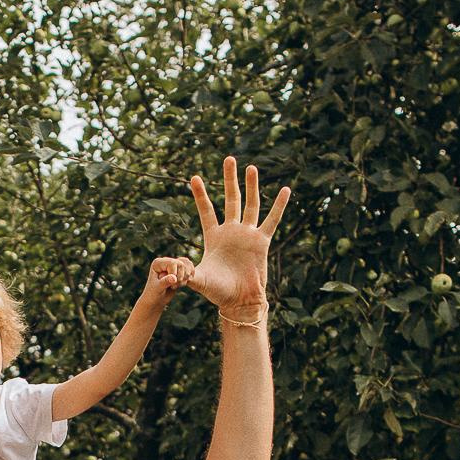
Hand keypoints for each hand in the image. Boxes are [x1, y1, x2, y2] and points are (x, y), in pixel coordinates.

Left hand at [141, 255, 195, 304]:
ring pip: (185, 268)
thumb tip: (174, 278)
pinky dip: (185, 281)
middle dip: (179, 277)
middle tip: (172, 287)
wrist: (155, 300)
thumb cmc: (153, 294)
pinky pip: (187, 273)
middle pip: (180, 264)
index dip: (174, 274)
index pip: (172, 263)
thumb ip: (165, 282)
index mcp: (158, 263)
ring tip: (173, 287)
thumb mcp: (158, 288)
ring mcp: (172, 266)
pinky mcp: (177, 272)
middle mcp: (165, 262)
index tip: (170, 284)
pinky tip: (178, 286)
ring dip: (183, 280)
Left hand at [184, 157, 289, 314]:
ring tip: (251, 167)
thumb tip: (173, 266)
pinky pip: (272, 220)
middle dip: (229, 180)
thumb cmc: (218, 292)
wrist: (239, 301)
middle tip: (229, 159)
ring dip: (251, 186)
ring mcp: (247, 235)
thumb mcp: (199, 280)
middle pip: (230, 199)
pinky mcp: (262, 242)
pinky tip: (286, 190)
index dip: (200, 195)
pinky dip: (279, 206)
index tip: (194, 177)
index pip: (206, 211)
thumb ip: (187, 271)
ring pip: (250, 204)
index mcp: (214, 237)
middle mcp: (231, 232)